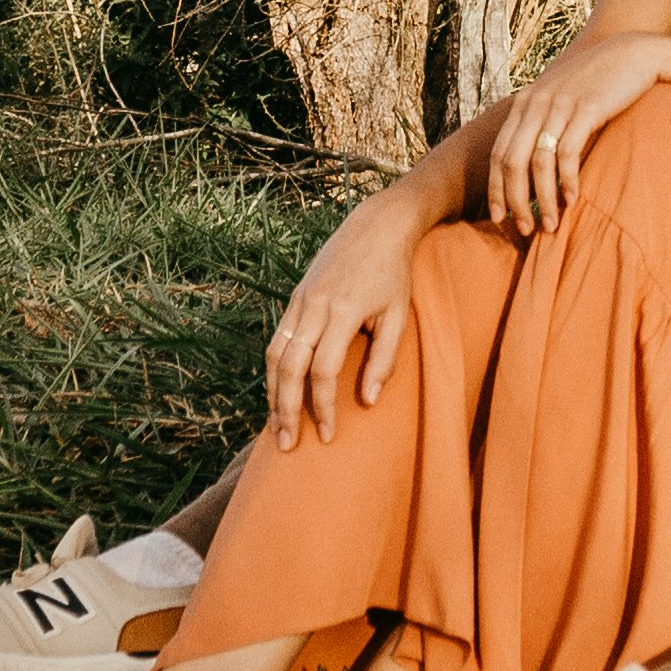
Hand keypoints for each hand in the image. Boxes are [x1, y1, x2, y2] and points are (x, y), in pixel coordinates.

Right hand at [265, 196, 422, 447]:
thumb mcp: (399, 316)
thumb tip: (367, 402)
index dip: (323, 406)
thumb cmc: (394, 274)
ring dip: (272, 393)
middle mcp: (314, 306)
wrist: (376, 225)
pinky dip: (273, 370)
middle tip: (286, 444)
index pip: (323, 370)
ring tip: (276, 426)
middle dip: (285, 409)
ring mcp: (300, 300)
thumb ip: (384, 360)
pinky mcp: (295, 297)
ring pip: (274, 354)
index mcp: (342, 311)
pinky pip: (276, 339)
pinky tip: (278, 392)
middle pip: (288, 366)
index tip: (328, 434)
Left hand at [483, 32, 670, 231]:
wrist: (633, 53)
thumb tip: (534, 164)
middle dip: (515, 202)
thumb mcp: (560, 97)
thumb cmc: (597, 82)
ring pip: (538, 162)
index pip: (498, 154)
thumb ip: (543, 122)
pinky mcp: (586, 108)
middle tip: (525, 230)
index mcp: (524, 103)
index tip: (499, 218)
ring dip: (542, 199)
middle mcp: (535, 103)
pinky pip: (568, 153)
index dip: (496, 190)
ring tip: (552, 224)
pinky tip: (573, 200)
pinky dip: (568, 181)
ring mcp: (559, 105)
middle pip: (511, 162)